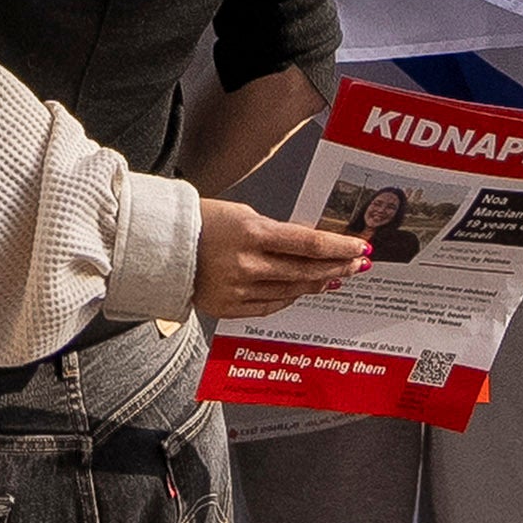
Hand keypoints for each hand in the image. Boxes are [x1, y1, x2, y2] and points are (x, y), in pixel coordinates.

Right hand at [191, 198, 377, 323]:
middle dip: (337, 267)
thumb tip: (311, 244)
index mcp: (252, 234)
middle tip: (357, 264)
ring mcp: (238, 290)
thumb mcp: (243, 214)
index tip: (360, 247)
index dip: (339, 247)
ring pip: (292, 291)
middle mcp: (247, 265)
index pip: (309, 243)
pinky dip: (290, 298)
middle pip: (306, 270)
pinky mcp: (229, 308)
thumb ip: (277, 232)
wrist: (162, 245)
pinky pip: (270, 306)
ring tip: (336, 277)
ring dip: (318, 284)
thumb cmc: (202, 222)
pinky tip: (304, 291)